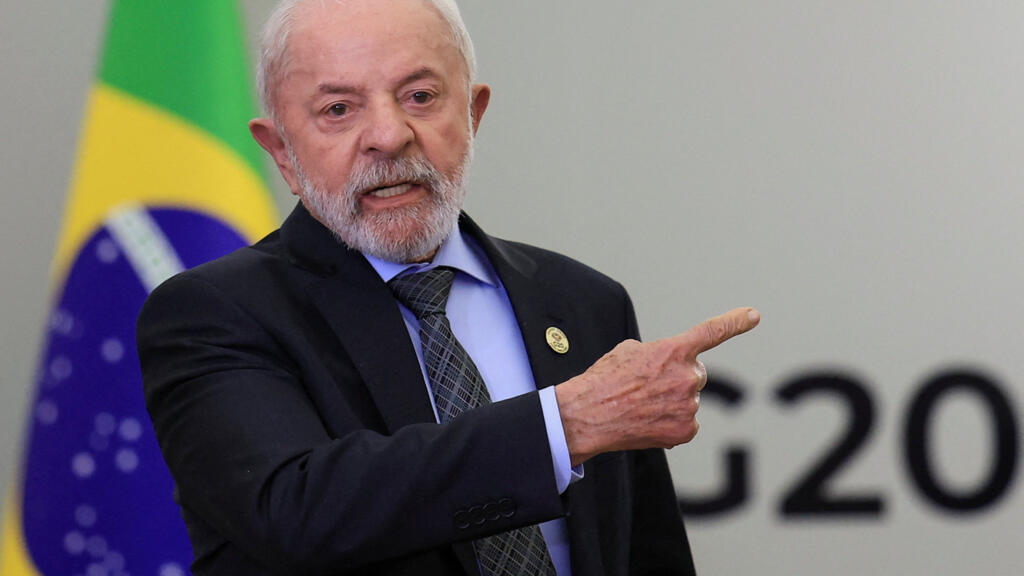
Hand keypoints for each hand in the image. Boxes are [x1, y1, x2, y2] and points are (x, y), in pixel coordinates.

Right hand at [555, 307, 759, 465]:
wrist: (587, 415)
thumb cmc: (604, 381)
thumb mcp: (629, 352)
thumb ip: (659, 353)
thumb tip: (669, 366)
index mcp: (673, 350)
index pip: (711, 332)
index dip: (734, 322)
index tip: (753, 315)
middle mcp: (687, 376)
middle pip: (696, 374)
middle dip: (679, 377)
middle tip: (650, 386)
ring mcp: (688, 405)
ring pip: (689, 400)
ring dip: (672, 402)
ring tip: (641, 405)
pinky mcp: (685, 430)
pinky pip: (687, 423)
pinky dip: (672, 423)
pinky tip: (649, 421)